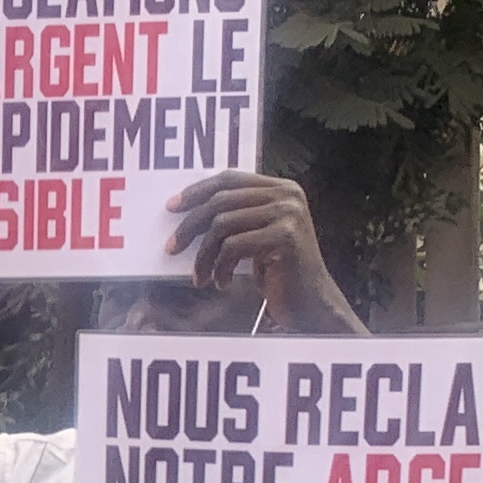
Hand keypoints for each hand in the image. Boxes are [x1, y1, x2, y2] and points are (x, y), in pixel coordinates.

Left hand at [169, 174, 348, 329]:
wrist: (310, 303)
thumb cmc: (278, 272)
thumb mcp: (256, 235)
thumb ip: (236, 215)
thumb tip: (188, 213)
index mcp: (281, 189)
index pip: (230, 179)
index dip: (197, 190)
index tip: (172, 207)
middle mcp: (287, 196)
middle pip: (221, 201)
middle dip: (190, 226)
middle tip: (172, 247)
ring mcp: (288, 214)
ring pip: (222, 225)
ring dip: (204, 255)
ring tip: (201, 276)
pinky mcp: (284, 237)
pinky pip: (233, 246)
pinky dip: (220, 268)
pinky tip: (221, 283)